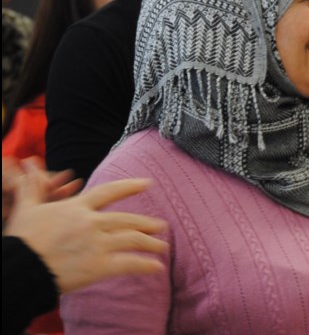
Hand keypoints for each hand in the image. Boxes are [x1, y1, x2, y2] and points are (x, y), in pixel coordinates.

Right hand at [4, 161, 167, 293]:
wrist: (19, 269)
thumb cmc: (21, 240)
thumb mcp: (26, 209)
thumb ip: (32, 188)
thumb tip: (27, 165)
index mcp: (77, 207)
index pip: (109, 191)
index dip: (130, 186)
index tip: (148, 183)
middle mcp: (92, 223)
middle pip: (128, 220)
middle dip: (147, 223)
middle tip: (162, 226)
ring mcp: (97, 244)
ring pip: (133, 240)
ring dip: (151, 244)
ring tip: (163, 247)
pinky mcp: (98, 266)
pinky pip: (129, 264)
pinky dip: (145, 265)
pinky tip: (157, 268)